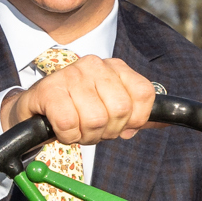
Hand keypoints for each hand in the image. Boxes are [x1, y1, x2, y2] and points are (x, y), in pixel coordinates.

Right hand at [1, 56, 157, 147]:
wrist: (34, 111)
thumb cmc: (76, 110)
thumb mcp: (111, 110)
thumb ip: (138, 115)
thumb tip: (168, 120)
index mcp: (115, 67)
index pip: (145, 95)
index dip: (134, 120)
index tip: (118, 124)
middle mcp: (95, 64)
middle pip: (121, 110)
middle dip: (107, 130)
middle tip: (91, 128)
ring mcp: (71, 74)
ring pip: (96, 119)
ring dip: (85, 135)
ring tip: (75, 127)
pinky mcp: (48, 90)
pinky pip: (70, 124)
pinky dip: (67, 136)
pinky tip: (59, 128)